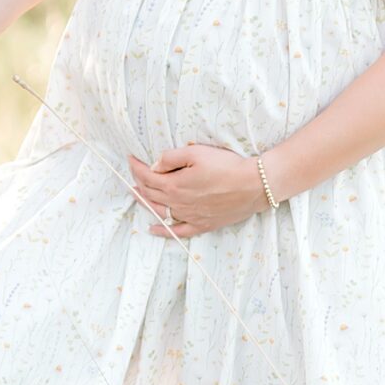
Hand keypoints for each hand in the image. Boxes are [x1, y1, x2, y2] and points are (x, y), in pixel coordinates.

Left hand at [128, 142, 266, 239]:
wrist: (255, 185)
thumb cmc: (227, 166)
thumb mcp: (196, 153)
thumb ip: (170, 158)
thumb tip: (154, 165)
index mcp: (174, 185)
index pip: (147, 176)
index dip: (136, 167)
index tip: (130, 159)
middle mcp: (178, 203)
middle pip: (150, 193)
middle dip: (138, 181)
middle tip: (134, 173)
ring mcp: (190, 216)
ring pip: (159, 211)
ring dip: (145, 201)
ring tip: (136, 193)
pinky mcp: (203, 224)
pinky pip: (178, 231)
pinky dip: (163, 231)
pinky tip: (153, 228)